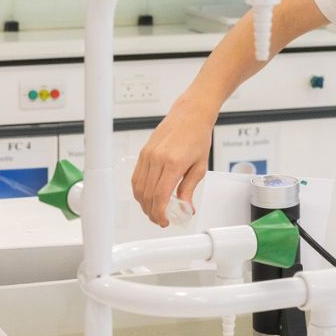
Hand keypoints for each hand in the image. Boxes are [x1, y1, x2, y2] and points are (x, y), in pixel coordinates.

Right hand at [131, 101, 215, 225]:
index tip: (164, 221)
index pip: (160, 196)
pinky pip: (136, 176)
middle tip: (160, 219)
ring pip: (138, 187)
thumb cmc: (197, 135)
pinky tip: (147, 196)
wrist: (190, 114)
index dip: (160, 213)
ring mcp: (148, 154)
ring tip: (154, 210)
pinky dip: (139, 190)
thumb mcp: (200, 166)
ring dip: (144, 203)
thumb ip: (189, 189)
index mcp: (173, 163)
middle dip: (151, 211)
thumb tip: (185, 207)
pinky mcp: (143, 152)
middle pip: (147, 194)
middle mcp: (157, 158)